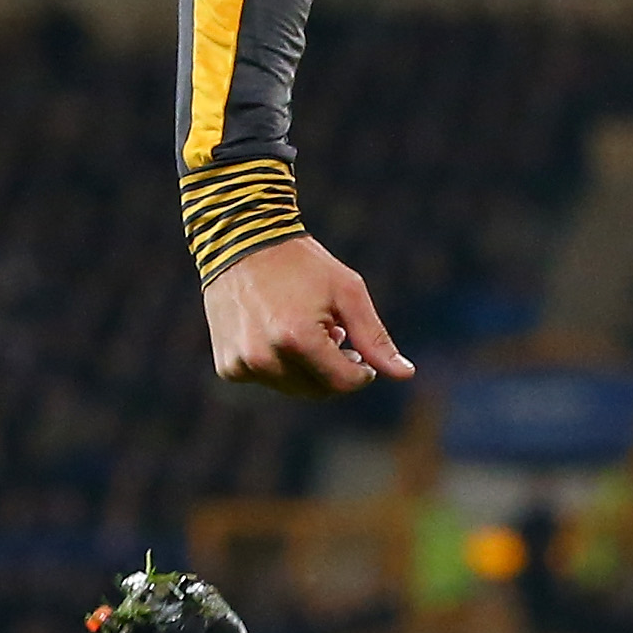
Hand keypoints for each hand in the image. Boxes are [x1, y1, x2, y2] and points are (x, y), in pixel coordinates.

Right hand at [203, 235, 416, 396]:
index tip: (361, 352)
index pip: (343, 383)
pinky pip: (266, 379)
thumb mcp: (348, 293)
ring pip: (293, 388)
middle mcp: (265, 358)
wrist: (241, 242)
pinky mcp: (227, 366)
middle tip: (336, 335)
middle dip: (335, 369)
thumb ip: (375, 338)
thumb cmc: (303, 264)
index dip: (361, 371)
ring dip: (308, 368)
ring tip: (307, 328)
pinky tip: (278, 331)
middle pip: (318, 391)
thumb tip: (406, 375)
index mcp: (298, 340)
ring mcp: (241, 365)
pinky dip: (280, 364)